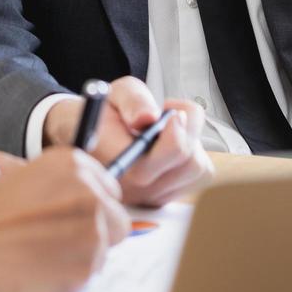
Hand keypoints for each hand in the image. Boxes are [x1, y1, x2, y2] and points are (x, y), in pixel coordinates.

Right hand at [0, 147, 129, 291]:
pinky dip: (70, 277)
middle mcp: (88, 189)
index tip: (67, 218)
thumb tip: (92, 201)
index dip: (89, 206)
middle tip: (55, 242)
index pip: (108, 186)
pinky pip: (91, 274)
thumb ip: (61, 186)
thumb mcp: (20, 179)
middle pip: (117, 216)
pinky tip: (37, 272)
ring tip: (39, 256)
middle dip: (94, 230)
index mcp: (72, 163)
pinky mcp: (87, 265)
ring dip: (82, 255)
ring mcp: (92, 227)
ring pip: (107, 247)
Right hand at [43, 76, 213, 206]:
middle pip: (188, 165)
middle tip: (168, 115)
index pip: (155, 167)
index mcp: (116, 165)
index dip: (173, 137)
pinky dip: (193, 154)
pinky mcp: (166, 197)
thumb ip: (132, 101)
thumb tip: (148, 117)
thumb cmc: (105, 114)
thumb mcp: (115, 94)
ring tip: (167, 131)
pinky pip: (199, 176)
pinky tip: (172, 145)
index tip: (170, 112)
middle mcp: (134, 189)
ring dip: (191, 142)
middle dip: (186, 132)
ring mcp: (151, 197)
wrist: (92, 136)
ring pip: (197, 170)